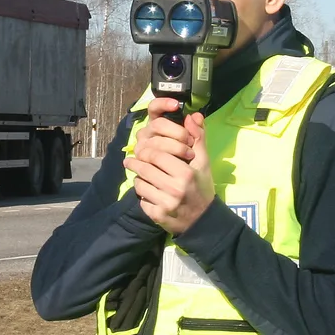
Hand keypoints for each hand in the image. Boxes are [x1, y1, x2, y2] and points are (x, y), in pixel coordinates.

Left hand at [123, 98, 215, 234]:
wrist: (203, 219)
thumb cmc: (202, 187)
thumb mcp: (203, 163)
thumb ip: (197, 138)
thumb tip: (193, 115)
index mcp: (185, 173)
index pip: (156, 155)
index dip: (147, 150)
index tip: (141, 149)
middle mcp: (175, 189)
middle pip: (145, 168)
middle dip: (136, 163)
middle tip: (131, 160)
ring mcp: (165, 204)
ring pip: (140, 183)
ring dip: (138, 178)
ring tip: (139, 175)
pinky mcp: (157, 216)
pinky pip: (141, 200)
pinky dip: (142, 195)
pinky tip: (148, 193)